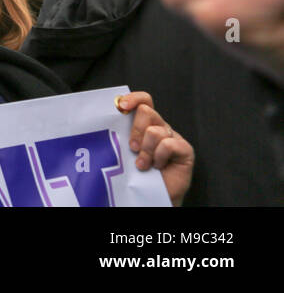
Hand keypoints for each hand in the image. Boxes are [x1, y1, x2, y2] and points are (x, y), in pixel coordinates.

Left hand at [116, 91, 193, 206]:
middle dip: (136, 130)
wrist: (152, 194)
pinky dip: (159, 157)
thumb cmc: (137, 172)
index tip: (121, 106)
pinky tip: (157, 166)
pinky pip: (168, 144)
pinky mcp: (185, 149)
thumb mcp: (125, 149)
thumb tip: (107, 118)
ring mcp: (173, 137)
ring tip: (143, 164)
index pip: (143, 100)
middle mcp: (160, 127)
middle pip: (147, 111)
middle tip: (132, 148)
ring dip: (146, 150)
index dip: (133, 99)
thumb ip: (121, 133)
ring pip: (155, 131)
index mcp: (145, 123)